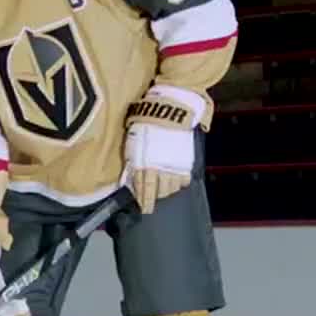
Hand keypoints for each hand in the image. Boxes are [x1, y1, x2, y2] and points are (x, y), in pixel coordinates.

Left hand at [124, 85, 204, 213]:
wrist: (172, 108)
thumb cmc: (148, 119)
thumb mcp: (134, 138)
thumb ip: (132, 159)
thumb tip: (129, 175)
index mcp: (144, 163)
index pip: (143, 189)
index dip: (144, 200)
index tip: (143, 208)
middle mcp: (159, 167)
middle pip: (158, 191)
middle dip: (154, 196)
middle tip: (152, 198)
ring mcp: (174, 165)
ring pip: (171, 188)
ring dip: (166, 190)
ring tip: (163, 188)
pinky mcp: (187, 160)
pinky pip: (184, 179)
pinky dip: (179, 182)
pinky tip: (176, 180)